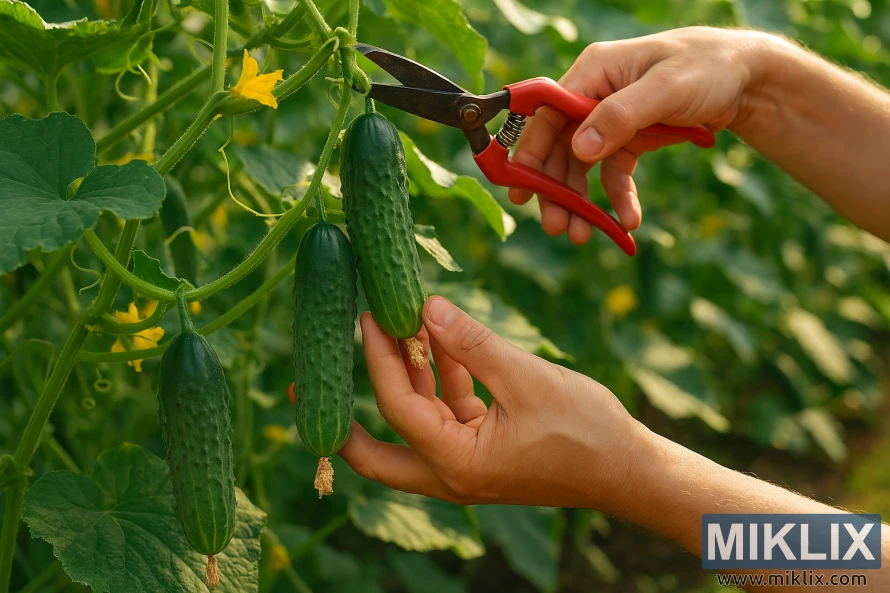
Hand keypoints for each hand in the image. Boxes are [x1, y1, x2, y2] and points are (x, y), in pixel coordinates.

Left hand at [340, 296, 651, 508]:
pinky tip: (438, 341)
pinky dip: (439, 380)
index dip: (378, 356)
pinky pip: (447, 414)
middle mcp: (450, 473)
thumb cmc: (585, 431)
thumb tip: (428, 307)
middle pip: (375, 453)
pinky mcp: (482, 450)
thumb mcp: (526, 379)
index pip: (397, 406)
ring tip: (391, 330)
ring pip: (412, 425)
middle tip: (312, 382)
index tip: (367, 314)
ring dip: (402, 380)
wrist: (627, 470)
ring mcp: (464, 465)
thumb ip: (473, 343)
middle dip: (342, 416)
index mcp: (455, 464)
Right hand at [510, 26, 774, 242]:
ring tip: (582, 235)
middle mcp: (595, 95)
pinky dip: (618, 198)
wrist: (750, 79)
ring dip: (581, 201)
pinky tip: (627, 221)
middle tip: (556, 226)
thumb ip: (619, 117)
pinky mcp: (631, 137)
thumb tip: (579, 150)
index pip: (547, 116)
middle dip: (556, 189)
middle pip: (560, 147)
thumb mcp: (665, 89)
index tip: (521, 192)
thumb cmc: (708, 67)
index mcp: (593, 72)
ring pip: (583, 166)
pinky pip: (615, 172)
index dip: (530, 154)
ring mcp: (611, 118)